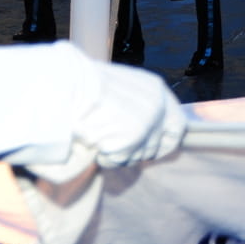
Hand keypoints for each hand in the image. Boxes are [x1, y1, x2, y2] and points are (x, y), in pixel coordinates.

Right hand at [71, 60, 186, 167]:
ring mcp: (145, 124)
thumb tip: (142, 131)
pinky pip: (119, 160)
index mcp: (156, 90)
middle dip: (137, 154)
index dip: (165, 142)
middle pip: (155, 146)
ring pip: (137, 156)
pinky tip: (94, 145)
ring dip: (119, 156)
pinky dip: (106, 158)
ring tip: (99, 141)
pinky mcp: (130, 139)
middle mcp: (157, 107)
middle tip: (118, 150)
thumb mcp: (121, 86)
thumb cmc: (85, 83)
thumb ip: (137, 104)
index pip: (177, 126)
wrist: (67, 84)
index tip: (152, 150)